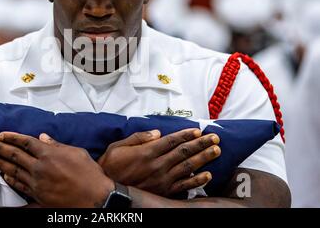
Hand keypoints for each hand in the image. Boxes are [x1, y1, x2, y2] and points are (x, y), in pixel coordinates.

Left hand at [0, 132, 113, 207]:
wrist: (95, 198)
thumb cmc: (90, 174)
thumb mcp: (76, 152)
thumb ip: (57, 145)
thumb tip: (44, 137)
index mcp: (49, 154)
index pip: (25, 142)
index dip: (12, 137)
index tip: (2, 135)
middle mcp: (40, 168)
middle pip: (15, 155)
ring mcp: (37, 183)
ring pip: (14, 171)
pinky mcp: (39, 195)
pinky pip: (20, 186)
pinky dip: (10, 180)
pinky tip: (4, 176)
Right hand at [97, 129, 220, 196]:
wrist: (108, 192)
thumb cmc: (111, 167)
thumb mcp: (118, 147)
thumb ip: (138, 138)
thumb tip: (157, 133)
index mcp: (146, 152)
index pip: (171, 141)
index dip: (186, 135)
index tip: (198, 130)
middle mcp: (157, 165)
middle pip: (184, 152)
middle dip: (201, 144)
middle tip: (214, 138)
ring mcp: (162, 180)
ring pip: (188, 167)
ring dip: (203, 158)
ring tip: (216, 151)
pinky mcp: (164, 191)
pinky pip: (184, 186)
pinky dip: (197, 181)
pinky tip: (207, 175)